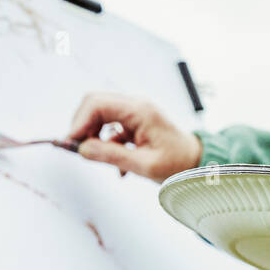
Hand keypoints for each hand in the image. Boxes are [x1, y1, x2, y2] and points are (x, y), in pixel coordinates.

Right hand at [68, 93, 202, 180]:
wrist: (197, 162)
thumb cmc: (178, 164)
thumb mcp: (144, 165)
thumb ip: (112, 156)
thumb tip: (82, 149)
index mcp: (139, 111)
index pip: (97, 104)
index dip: (79, 122)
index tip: (72, 143)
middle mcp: (136, 105)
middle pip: (95, 104)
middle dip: (82, 126)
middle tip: (80, 150)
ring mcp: (135, 112)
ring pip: (100, 114)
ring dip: (93, 134)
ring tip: (99, 157)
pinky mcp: (134, 121)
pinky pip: (109, 125)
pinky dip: (105, 141)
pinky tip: (116, 161)